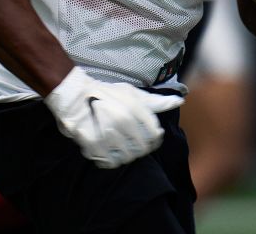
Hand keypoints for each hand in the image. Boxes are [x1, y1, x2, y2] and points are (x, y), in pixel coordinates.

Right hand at [44, 67, 183, 168]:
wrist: (74, 94)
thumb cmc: (106, 94)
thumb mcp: (132, 93)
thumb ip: (156, 101)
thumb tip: (180, 101)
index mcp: (135, 108)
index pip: (155, 135)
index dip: (154, 140)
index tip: (148, 139)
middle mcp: (124, 121)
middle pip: (142, 149)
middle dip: (138, 149)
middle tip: (130, 144)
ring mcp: (108, 133)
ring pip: (127, 158)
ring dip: (124, 156)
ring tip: (118, 147)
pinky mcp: (94, 144)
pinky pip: (109, 162)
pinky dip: (109, 160)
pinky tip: (107, 152)